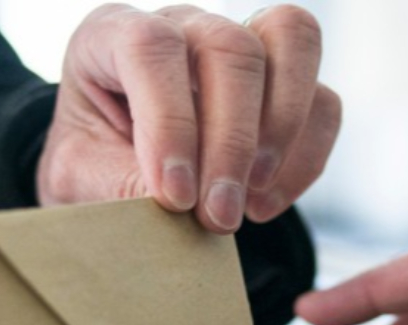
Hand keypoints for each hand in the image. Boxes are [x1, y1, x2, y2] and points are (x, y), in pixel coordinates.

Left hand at [35, 3, 340, 234]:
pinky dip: (305, 160)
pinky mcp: (287, 82)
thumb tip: (181, 204)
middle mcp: (184, 26)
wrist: (118, 174)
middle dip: (231, 142)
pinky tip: (264, 203)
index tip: (174, 196)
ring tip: (252, 197)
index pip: (151, 48)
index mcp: (114, 37)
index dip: (169, 122)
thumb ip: (121, 187)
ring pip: (293, 40)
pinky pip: (324, 102)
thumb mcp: (83, 181)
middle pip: (231, 47)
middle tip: (217, 215)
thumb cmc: (95, 166)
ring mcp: (243, 44)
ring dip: (282, 129)